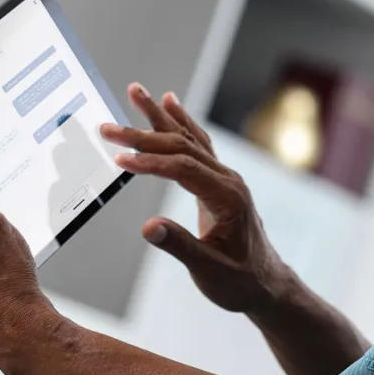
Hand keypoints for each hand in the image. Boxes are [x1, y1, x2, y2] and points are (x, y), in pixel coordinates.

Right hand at [101, 84, 292, 313]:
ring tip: (137, 91)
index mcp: (227, 197)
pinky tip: (169, 104)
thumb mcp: (209, 270)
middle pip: (183, 146)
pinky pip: (198, 144)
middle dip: (144, 133)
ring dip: (161, 115)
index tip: (119, 158)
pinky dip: (181, 122)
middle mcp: (228, 180)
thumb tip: (147, 227)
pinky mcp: (218, 180)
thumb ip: (180, 246)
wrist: (265, 283)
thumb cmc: (240, 280)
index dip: (150, 162)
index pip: (183, 169)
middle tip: (108, 126)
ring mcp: (225, 177)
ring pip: (190, 138)